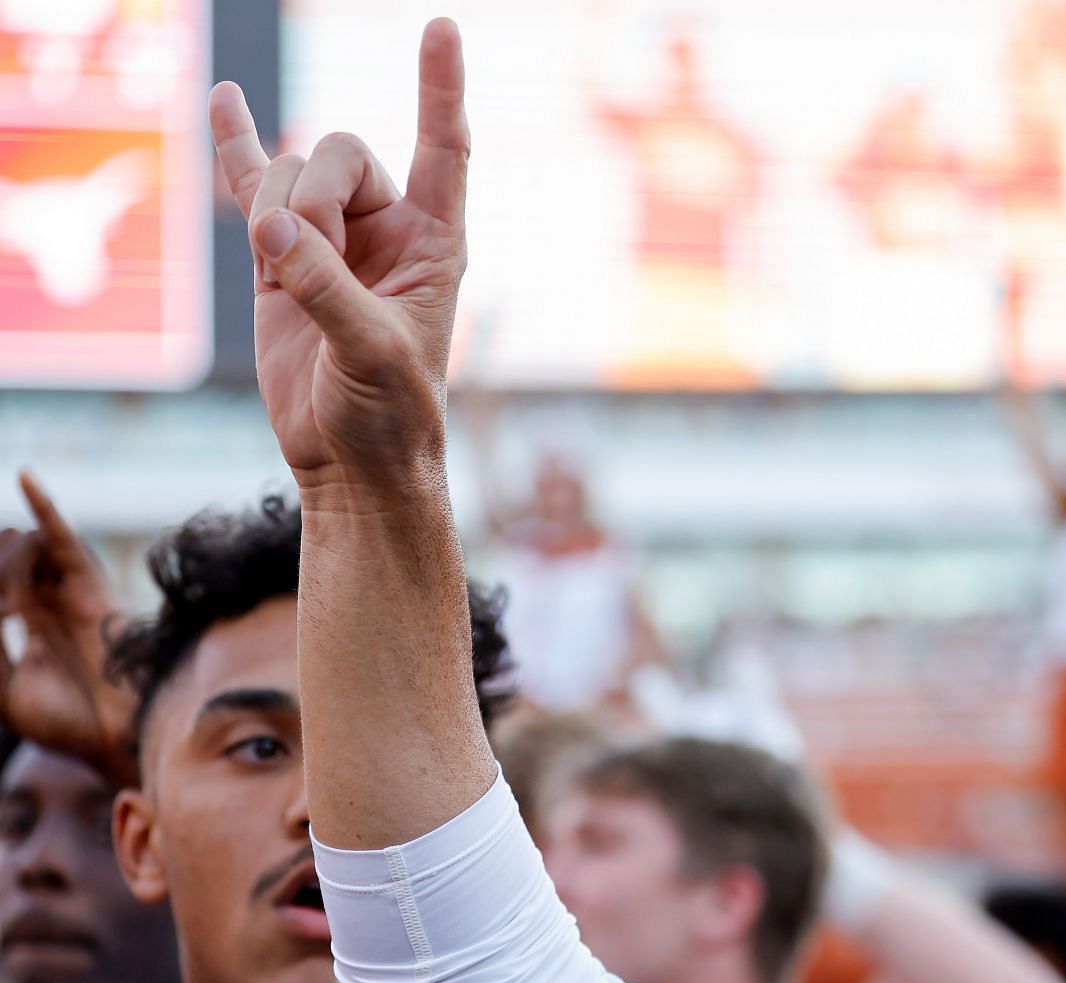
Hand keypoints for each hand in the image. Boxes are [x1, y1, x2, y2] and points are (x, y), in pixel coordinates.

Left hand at [0, 473, 136, 784]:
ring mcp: (62, 588)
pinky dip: (44, 506)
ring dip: (6, 562)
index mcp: (18, 623)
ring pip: (21, 547)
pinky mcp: (86, 583)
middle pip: (1, 560)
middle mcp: (39, 599)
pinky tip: (25, 477)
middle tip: (9, 614)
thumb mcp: (3, 685)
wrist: (111, 734)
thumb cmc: (61, 719)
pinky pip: (61, 537)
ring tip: (15, 608)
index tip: (5, 616)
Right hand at [209, 19, 467, 488]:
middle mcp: (388, 230)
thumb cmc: (391, 413)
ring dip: (274, 206)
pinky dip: (234, 149)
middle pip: (341, 153)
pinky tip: (224, 100)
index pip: (445, 148)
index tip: (440, 28)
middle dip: (312, 191)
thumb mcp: (373, 351)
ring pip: (291, 174)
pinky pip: (252, 190)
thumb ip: (326, 288)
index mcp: (437, 242)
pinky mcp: (281, 260)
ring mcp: (332, 240)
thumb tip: (273, 228)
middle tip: (303, 253)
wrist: (352, 461)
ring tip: (283, 265)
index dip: (441, 90)